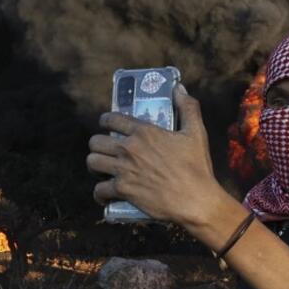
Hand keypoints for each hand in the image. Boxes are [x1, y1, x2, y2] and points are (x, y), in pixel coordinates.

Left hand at [87, 85, 226, 226]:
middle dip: (98, 145)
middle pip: (95, 141)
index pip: (112, 119)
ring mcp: (123, 170)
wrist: (194, 199)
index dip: (105, 120)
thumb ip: (188, 107)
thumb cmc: (196, 166)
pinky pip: (99, 190)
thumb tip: (179, 89)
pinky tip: (104, 194)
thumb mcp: (196, 133)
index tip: (106, 124)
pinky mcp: (122, 190)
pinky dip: (99, 193)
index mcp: (144, 132)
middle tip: (106, 150)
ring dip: (95, 165)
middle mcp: (129, 148)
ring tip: (102, 169)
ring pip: (92, 162)